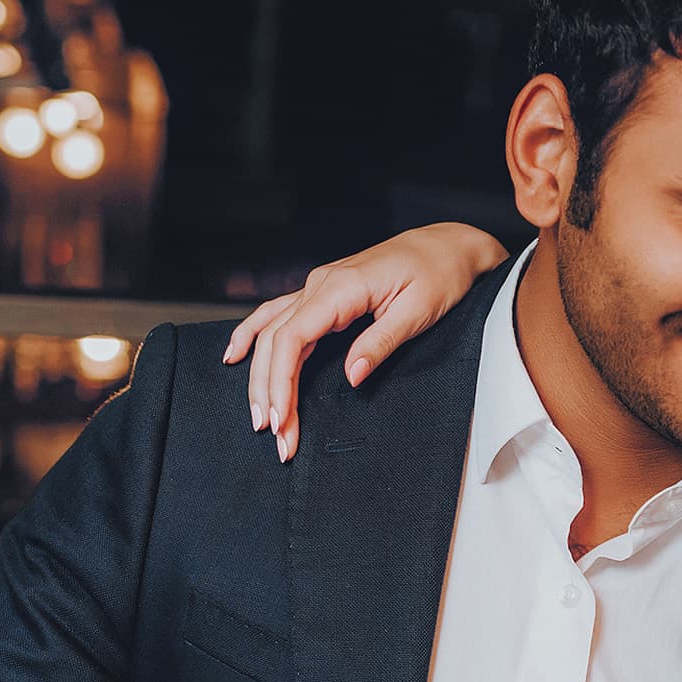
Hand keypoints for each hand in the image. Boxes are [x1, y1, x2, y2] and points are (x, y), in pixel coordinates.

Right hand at [223, 222, 510, 460]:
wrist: (446, 245)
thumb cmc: (438, 273)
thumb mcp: (418, 311)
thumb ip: (380, 342)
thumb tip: (351, 377)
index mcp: (341, 288)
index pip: (293, 337)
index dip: (280, 381)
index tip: (281, 419)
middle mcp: (320, 284)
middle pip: (276, 340)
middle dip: (269, 391)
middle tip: (273, 435)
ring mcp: (318, 286)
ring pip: (272, 331)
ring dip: (260, 375)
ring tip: (258, 415)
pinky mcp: (323, 293)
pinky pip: (277, 314)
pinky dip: (252, 335)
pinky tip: (235, 355)